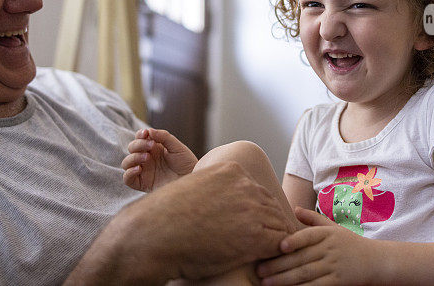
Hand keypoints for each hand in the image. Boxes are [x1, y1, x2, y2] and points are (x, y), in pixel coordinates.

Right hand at [78, 161, 295, 282]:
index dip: (255, 210)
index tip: (250, 226)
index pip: (257, 190)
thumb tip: (221, 205)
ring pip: (279, 224)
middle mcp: (245, 185)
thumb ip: (214, 190)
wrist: (153, 236)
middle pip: (271, 205)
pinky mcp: (256, 236)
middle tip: (262, 243)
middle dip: (267, 224)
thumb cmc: (166, 218)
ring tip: (264, 255)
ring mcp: (252, 209)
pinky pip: (280, 243)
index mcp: (230, 170)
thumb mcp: (193, 189)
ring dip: (273, 240)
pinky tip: (264, 263)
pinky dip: (275, 255)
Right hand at [122, 128, 197, 191]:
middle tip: (151, 146)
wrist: (192, 179)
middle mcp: (146, 158)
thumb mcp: (177, 147)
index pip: (139, 138)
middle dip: (138, 144)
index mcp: (153, 147)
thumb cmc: (186, 163)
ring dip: (133, 157)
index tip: (146, 133)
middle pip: (131, 148)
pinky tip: (139, 168)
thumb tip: (149, 130)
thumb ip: (163, 137)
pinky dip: (129, 172)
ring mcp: (143, 171)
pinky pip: (127, 179)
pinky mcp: (142, 183)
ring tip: (147, 157)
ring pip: (126, 162)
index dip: (140, 134)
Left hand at [256, 207, 381, 284]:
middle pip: (301, 258)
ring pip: (305, 274)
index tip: (279, 246)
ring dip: (284, 280)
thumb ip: (313, 219)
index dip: (294, 240)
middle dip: (278, 265)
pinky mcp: (337, 282)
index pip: (308, 236)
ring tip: (266, 283)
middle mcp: (330, 249)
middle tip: (259, 270)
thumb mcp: (333, 227)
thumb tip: (294, 208)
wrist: (376, 261)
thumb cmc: (349, 243)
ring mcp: (334, 267)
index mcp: (327, 234)